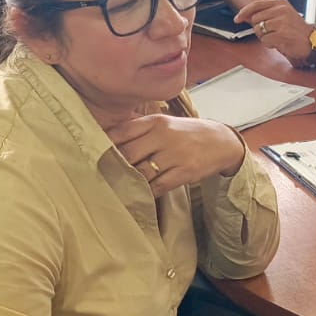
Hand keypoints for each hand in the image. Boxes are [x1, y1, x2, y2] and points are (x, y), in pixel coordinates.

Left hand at [106, 114, 245, 196]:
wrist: (221, 141)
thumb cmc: (185, 133)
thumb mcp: (164, 124)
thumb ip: (139, 130)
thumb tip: (107, 140)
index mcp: (156, 121)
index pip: (122, 131)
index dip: (105, 144)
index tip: (94, 154)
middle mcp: (164, 135)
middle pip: (129, 154)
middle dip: (115, 167)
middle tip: (105, 175)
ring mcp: (175, 154)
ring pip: (143, 172)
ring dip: (131, 182)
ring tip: (121, 186)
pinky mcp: (185, 171)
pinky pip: (159, 186)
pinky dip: (148, 192)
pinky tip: (141, 194)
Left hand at [234, 0, 311, 64]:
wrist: (314, 41)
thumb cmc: (297, 31)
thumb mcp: (284, 15)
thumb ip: (267, 14)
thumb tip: (246, 17)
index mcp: (281, 3)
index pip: (256, 4)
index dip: (244, 12)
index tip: (237, 18)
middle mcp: (281, 10)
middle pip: (255, 19)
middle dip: (259, 28)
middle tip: (271, 33)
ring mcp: (281, 22)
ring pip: (259, 30)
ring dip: (264, 37)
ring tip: (277, 37)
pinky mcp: (282, 34)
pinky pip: (265, 40)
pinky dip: (270, 44)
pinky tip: (280, 43)